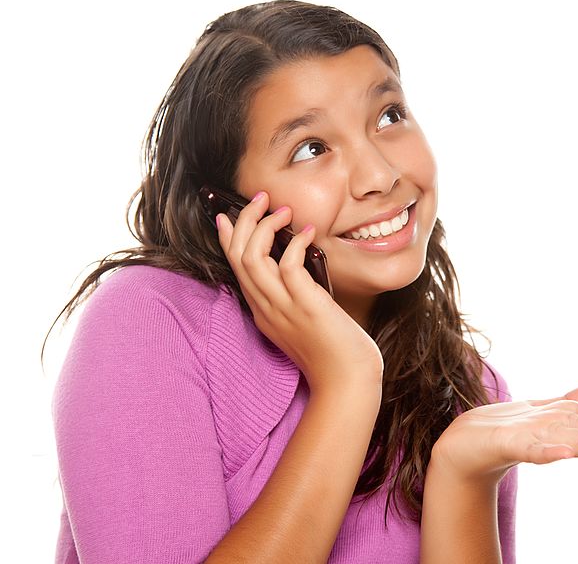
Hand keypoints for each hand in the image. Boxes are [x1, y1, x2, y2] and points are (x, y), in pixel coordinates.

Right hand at [216, 190, 382, 394]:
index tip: (226, 215)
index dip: (228, 239)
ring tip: (283, 210)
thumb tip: (301, 268)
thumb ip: (295, 298)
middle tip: (260, 199)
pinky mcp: (306, 307)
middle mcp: (266, 309)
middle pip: (238, 257)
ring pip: (253, 259)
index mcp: (263, 312)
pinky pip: (289, 267)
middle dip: (244, 222)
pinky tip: (308, 233)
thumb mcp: (304, 322)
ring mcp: (284, 308)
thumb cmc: (334, 353)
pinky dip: (295, 245)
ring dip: (264, 227)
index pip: (235, 268)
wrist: (347, 382)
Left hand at [430, 381, 577, 484]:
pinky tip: (567, 451)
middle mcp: (559, 438)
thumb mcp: (543, 409)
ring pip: (577, 441)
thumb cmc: (506, 429)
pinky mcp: (511, 446)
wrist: (465, 446)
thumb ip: (573, 401)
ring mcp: (538, 443)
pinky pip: (533, 451)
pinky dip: (551, 452)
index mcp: (568, 427)